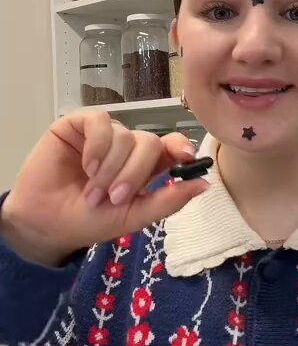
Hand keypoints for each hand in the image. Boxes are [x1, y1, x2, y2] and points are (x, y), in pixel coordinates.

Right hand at [1, 110, 206, 265]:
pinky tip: (87, 166)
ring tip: (93, 191)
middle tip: (114, 198)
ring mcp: (103, 134)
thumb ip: (168, 201)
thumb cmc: (89, 220)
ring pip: (125, 135)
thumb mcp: (133, 216)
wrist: (46, 223)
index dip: (181, 146)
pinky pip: (100, 122)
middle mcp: (127, 147)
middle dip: (134, 173)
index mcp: (145, 167)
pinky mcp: (79, 124)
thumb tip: (204, 185)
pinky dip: (98, 146)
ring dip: (111, 167)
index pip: (171, 145)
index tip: (185, 157)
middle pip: (150, 142)